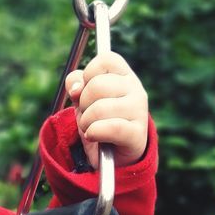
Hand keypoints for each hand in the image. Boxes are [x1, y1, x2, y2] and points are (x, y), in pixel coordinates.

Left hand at [65, 51, 148, 169]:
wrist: (113, 155)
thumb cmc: (99, 120)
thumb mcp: (83, 99)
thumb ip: (76, 84)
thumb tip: (75, 88)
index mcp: (124, 75)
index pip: (105, 59)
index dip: (88, 74)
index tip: (85, 90)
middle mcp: (135, 88)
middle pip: (97, 86)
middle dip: (83, 104)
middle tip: (87, 115)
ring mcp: (139, 110)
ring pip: (100, 108)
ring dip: (86, 122)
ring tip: (90, 128)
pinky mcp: (138, 133)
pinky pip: (111, 128)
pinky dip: (94, 133)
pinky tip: (93, 136)